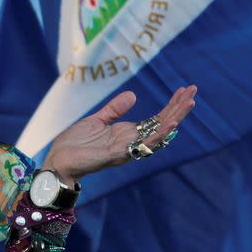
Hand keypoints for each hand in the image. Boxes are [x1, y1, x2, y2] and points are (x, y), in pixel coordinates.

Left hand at [42, 86, 196, 184]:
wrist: (58, 161)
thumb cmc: (75, 144)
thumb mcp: (97, 120)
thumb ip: (114, 110)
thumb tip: (133, 95)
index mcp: (128, 133)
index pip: (157, 119)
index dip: (171, 105)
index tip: (184, 90)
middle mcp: (132, 142)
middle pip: (162, 124)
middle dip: (179, 108)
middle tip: (194, 90)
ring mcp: (127, 148)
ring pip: (158, 134)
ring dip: (174, 118)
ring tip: (189, 103)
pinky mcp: (118, 154)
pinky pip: (143, 145)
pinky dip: (159, 135)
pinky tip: (171, 124)